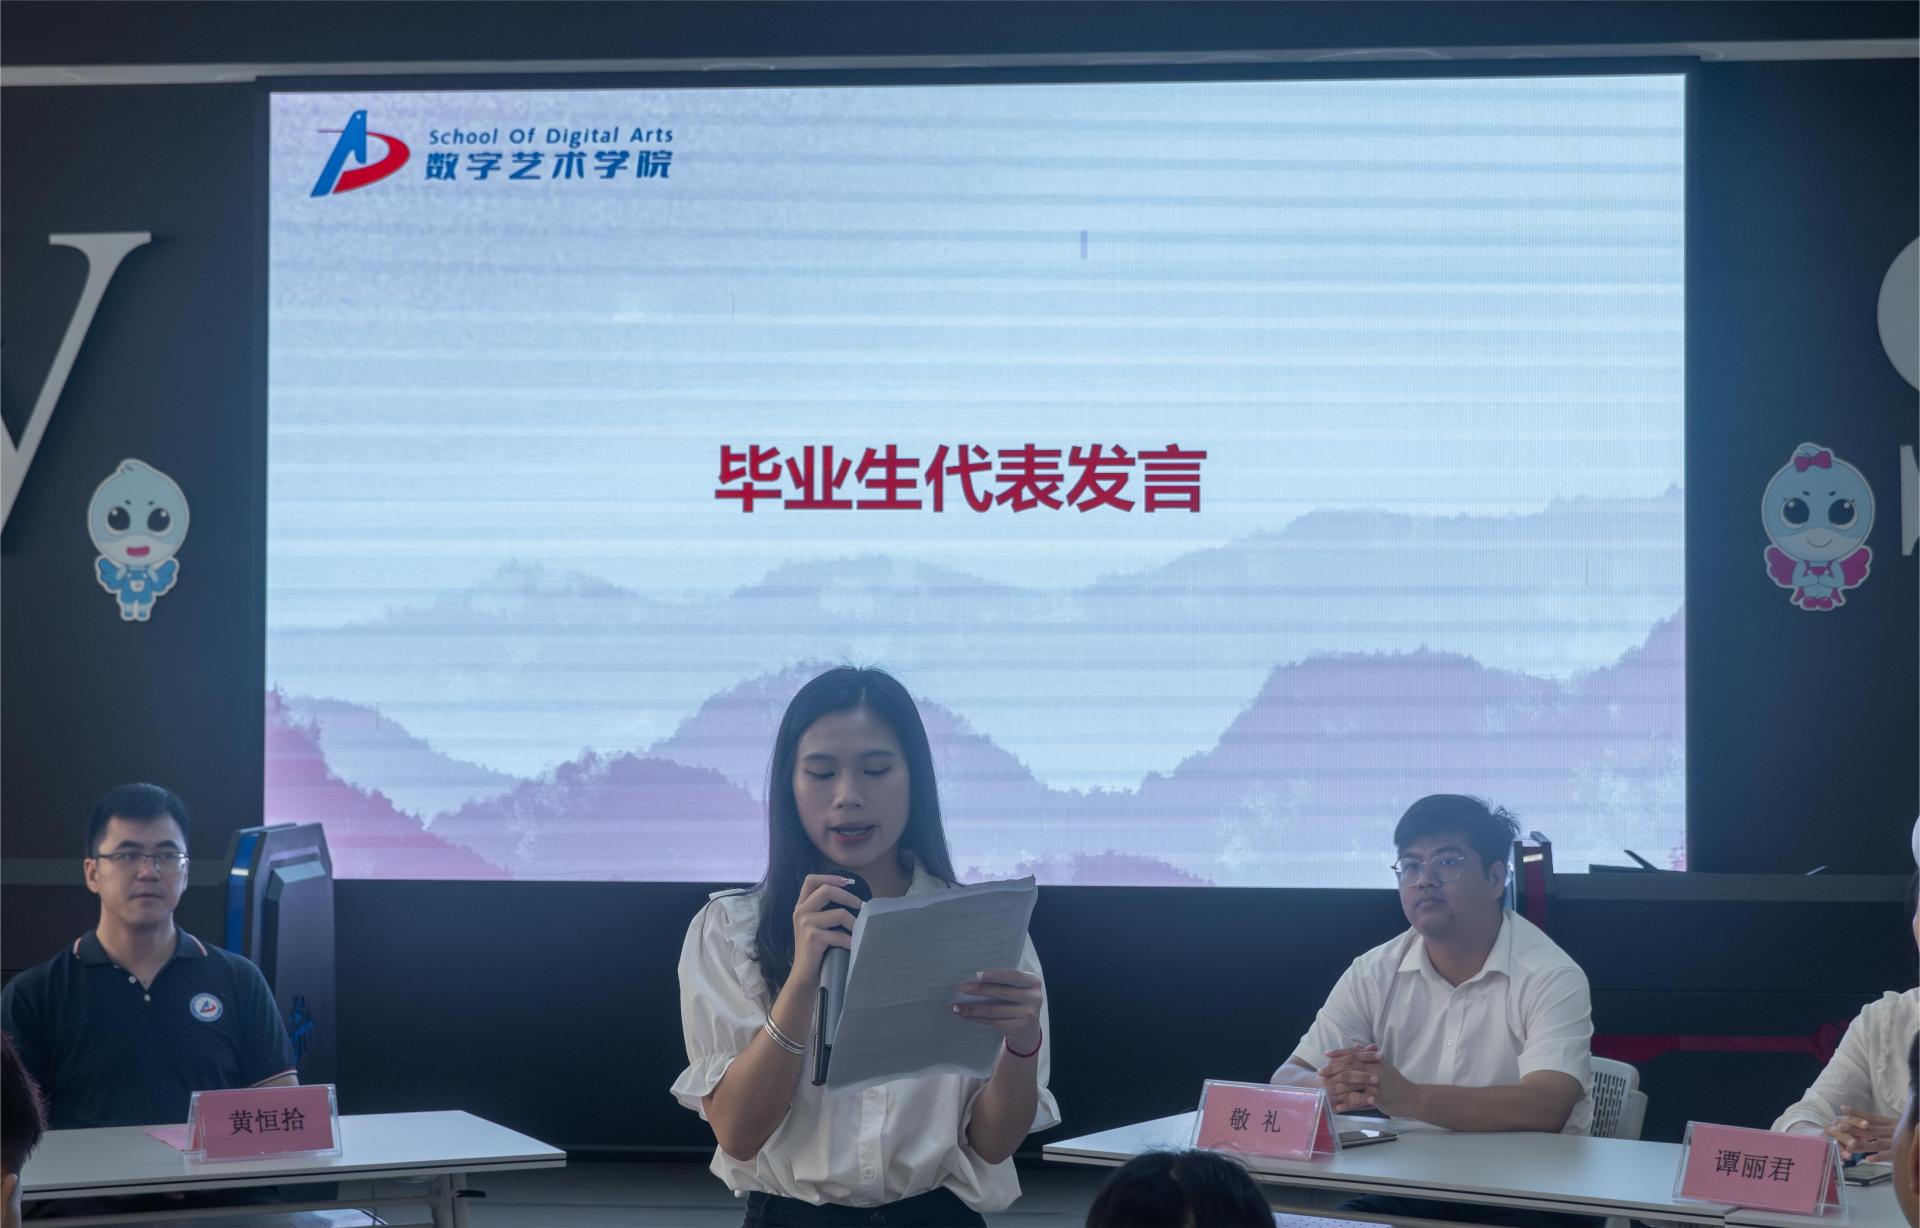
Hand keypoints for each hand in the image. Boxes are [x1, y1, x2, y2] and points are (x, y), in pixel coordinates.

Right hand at [788, 874, 863, 989]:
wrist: (804, 976)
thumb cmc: (816, 951)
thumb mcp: (815, 926)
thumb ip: (825, 911)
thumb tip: (854, 900)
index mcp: (801, 906)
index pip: (811, 880)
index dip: (830, 877)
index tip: (849, 882)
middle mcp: (800, 912)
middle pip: (826, 890)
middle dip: (848, 896)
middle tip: (861, 906)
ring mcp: (805, 924)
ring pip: (839, 913)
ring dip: (854, 923)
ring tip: (860, 931)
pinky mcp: (812, 938)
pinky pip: (840, 935)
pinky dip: (850, 941)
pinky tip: (853, 946)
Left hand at [952, 968, 1043, 1052]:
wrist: (1028, 1030)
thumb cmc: (1017, 1002)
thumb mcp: (1018, 989)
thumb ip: (1004, 983)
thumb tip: (971, 978)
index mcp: (1033, 982)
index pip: (1014, 975)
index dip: (996, 975)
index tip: (977, 974)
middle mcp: (1034, 997)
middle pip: (1002, 993)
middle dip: (978, 990)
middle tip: (959, 988)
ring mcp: (1028, 1015)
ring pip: (994, 1010)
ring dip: (972, 1008)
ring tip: (956, 1006)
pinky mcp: (1019, 1029)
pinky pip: (993, 1022)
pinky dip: (977, 1019)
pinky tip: (965, 1016)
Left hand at [1321, 1046, 1417, 1115]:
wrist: (1412, 1098)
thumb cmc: (1397, 1082)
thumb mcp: (1384, 1066)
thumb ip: (1369, 1056)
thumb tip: (1356, 1046)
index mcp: (1375, 1061)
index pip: (1353, 1054)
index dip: (1339, 1053)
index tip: (1326, 1054)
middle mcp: (1374, 1070)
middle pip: (1349, 1067)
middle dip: (1332, 1069)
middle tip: (1320, 1072)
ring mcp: (1375, 1084)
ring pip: (1351, 1084)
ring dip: (1336, 1087)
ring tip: (1324, 1090)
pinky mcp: (1377, 1097)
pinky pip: (1358, 1101)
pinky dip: (1347, 1104)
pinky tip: (1338, 1107)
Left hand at [1827, 1106, 1897, 1158]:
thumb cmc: (1909, 1132)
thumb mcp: (1898, 1125)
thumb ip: (1884, 1124)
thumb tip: (1863, 1121)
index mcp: (1892, 1122)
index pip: (1872, 1117)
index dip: (1857, 1113)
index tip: (1842, 1108)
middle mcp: (1894, 1131)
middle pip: (1871, 1130)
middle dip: (1855, 1129)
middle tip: (1839, 1127)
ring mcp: (1899, 1142)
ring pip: (1878, 1143)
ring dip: (1863, 1145)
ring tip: (1849, 1146)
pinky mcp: (1904, 1154)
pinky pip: (1890, 1156)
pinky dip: (1879, 1157)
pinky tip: (1867, 1159)